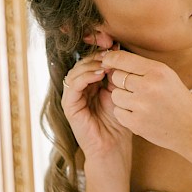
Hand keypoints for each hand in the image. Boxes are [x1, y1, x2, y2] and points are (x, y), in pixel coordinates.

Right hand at [61, 50, 132, 165]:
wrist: (114, 148)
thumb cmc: (121, 123)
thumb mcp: (122, 93)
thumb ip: (118, 75)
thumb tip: (119, 50)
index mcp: (93, 84)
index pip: (92, 60)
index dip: (100, 50)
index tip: (113, 43)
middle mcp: (81, 88)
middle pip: (83, 62)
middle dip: (96, 54)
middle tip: (110, 50)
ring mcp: (74, 96)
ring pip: (76, 70)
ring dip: (91, 64)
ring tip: (106, 63)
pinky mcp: (69, 106)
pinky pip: (72, 85)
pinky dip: (84, 77)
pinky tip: (99, 74)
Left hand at [101, 49, 191, 151]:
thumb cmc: (177, 100)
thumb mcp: (167, 76)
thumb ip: (143, 67)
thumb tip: (111, 60)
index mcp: (157, 71)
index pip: (122, 59)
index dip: (110, 59)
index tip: (107, 62)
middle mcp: (149, 86)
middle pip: (116, 76)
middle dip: (121, 82)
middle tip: (135, 89)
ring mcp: (142, 105)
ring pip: (115, 95)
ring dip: (122, 98)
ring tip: (139, 103)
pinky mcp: (136, 123)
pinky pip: (117, 112)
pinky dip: (125, 113)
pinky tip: (140, 114)